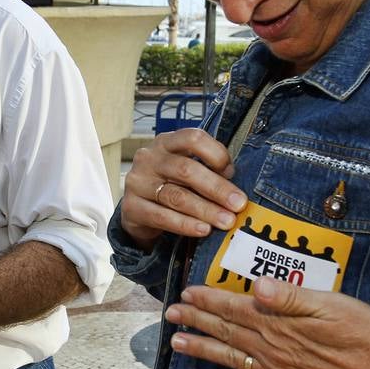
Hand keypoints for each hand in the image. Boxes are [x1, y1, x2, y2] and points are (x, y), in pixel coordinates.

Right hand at [120, 128, 246, 249]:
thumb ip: (207, 171)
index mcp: (166, 142)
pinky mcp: (131, 207)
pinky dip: (186, 225)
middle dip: (217, 188)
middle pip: (186, 169)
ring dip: (206, 210)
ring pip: (176, 196)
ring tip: (226, 221)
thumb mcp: (186, 171)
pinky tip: (204, 230)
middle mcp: (148, 158)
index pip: (192, 138)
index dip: (216, 153)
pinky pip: (163, 217)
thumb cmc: (171, 185)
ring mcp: (137, 182)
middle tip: (238, 204)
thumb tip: (235, 190)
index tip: (232, 173)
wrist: (138, 210)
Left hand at [165, 278, 369, 368]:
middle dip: (197, 321)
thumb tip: (257, 287)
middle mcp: (274, 352)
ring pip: (232, 362)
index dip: (209, 301)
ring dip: (203, 352)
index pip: (236, 309)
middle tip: (171, 314)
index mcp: (282, 325)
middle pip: (227, 333)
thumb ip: (292, 297)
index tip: (187, 293)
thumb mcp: (335, 306)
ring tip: (176, 345)